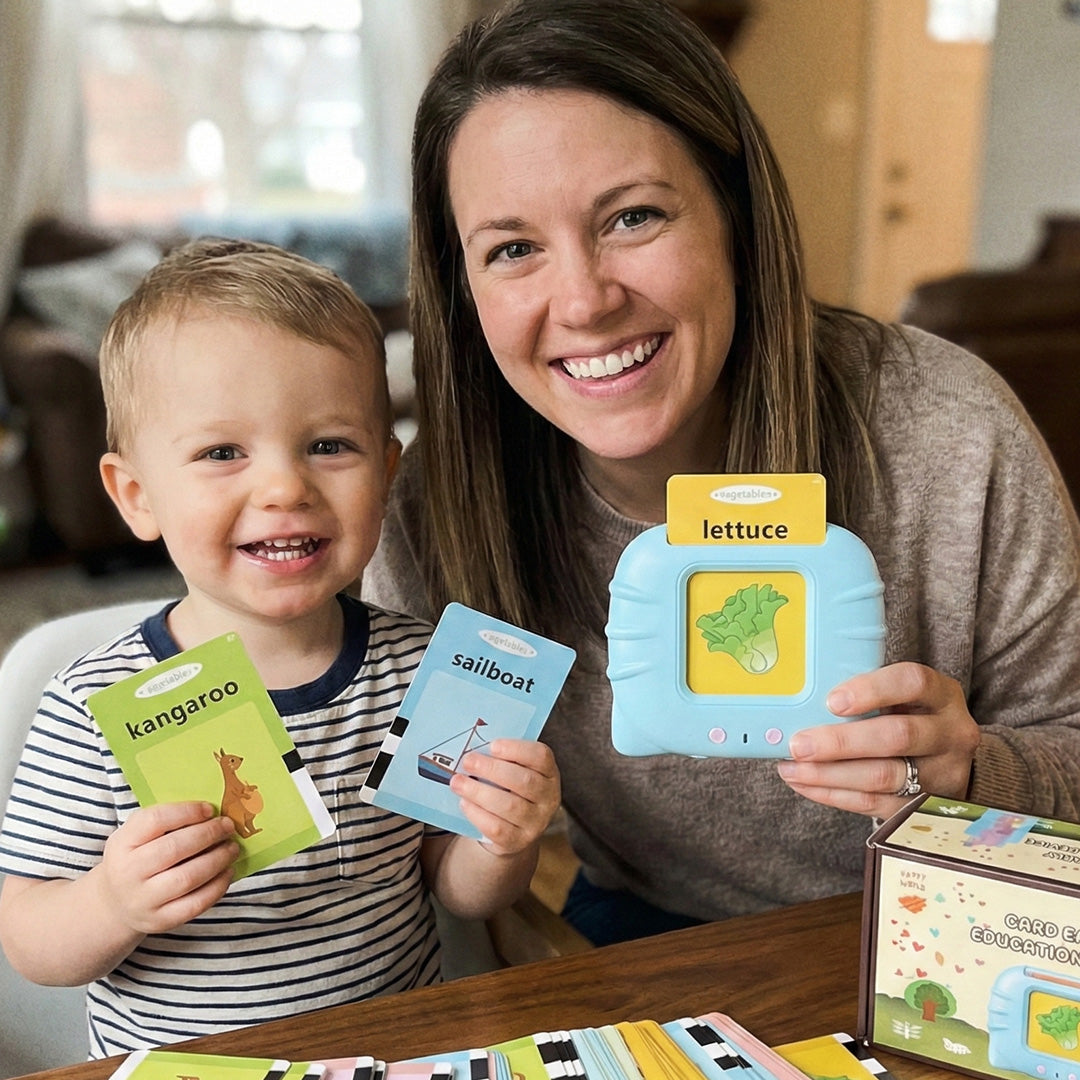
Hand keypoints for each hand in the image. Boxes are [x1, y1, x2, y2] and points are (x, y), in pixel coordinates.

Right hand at [99, 802, 238, 934]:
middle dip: (208, 834)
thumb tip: (211, 812)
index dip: (186, 811)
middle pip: (174, 848)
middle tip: (228, 827)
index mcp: (122, 843)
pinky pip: (195, 904)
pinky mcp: (160, 921)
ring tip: (232, 848)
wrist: (117, 903)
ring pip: (187, 877)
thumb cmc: (137, 859)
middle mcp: (128, 873)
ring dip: (218, 859)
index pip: (155, 820)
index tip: (209, 809)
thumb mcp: (138, 835)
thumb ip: (167, 821)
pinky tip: (227, 872)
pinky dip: (217, 886)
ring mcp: (143, 900)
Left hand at [449, 739, 560, 855]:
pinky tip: (464, 803)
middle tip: (468, 761)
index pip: (541, 756)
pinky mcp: (518, 841)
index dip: (517, 749)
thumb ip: (501, 759)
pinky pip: (497, 828)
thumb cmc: (509, 790)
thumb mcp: (513, 771)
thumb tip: (475, 749)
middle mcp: (548, 798)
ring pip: (509, 805)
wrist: (511, 829)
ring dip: (479, 791)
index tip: (493, 745)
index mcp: (549, 773)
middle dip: (492, 769)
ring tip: (457, 782)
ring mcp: (536, 822)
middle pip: (524, 781)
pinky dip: (478, 814)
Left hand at [777, 661, 980, 818]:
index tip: (832, 701)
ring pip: (883, 776)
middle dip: (840, 742)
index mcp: (941, 694)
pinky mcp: (926, 807)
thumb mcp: (900, 695)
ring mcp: (943, 774)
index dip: (872, 690)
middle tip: (799, 744)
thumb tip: (799, 700)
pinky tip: (805, 784)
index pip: (912, 683)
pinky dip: (834, 795)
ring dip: (830, 774)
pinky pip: (875, 804)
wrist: (946, 759)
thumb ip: (864, 693)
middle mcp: (950, 733)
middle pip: (896, 736)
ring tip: (791, 768)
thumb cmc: (908, 714)